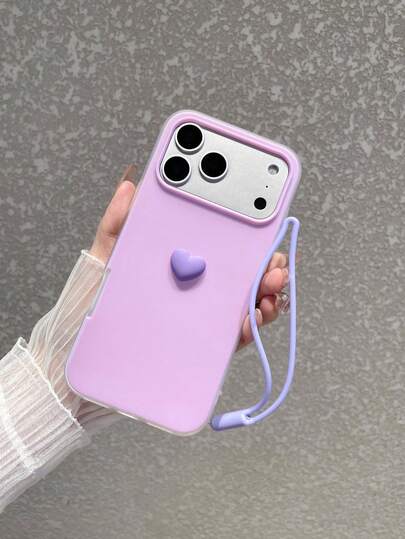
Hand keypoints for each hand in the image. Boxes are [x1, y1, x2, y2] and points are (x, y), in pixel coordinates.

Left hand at [90, 166, 287, 349]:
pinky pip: (236, 332)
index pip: (226, 240)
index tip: (265, 225)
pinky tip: (251, 318)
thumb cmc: (101, 292)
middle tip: (274, 261)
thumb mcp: (107, 251)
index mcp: (188, 257)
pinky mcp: (205, 338)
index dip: (251, 232)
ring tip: (268, 289)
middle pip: (247, 270)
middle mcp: (203, 282)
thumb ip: (118, 219)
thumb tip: (130, 186)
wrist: (90, 333)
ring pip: (249, 299)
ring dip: (269, 292)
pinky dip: (252, 326)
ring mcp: (207, 310)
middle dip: (270, 263)